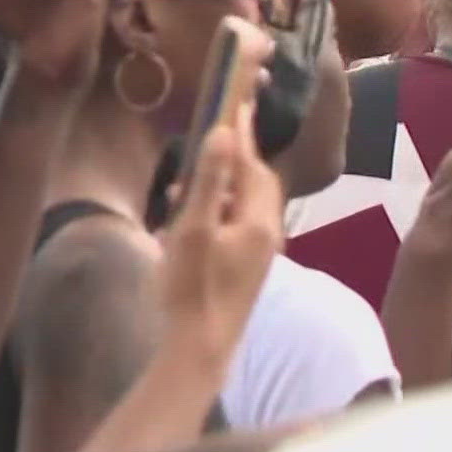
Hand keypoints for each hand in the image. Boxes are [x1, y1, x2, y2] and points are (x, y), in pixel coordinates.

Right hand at [157, 28, 282, 356]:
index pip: (253, 164)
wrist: (199, 350)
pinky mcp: (247, 269)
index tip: (235, 101)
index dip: (241, 133)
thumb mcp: (193, 230)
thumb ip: (209, 180)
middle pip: (254, 182)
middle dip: (232, 159)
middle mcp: (267, 234)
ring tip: (185, 183)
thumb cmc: (191, 290)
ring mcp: (259, 254)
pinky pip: (236, 225)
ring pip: (243, 205)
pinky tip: (187, 219)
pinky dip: (216, 212)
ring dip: (218, 188)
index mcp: (258, 221)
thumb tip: (224, 133)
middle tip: (213, 134)